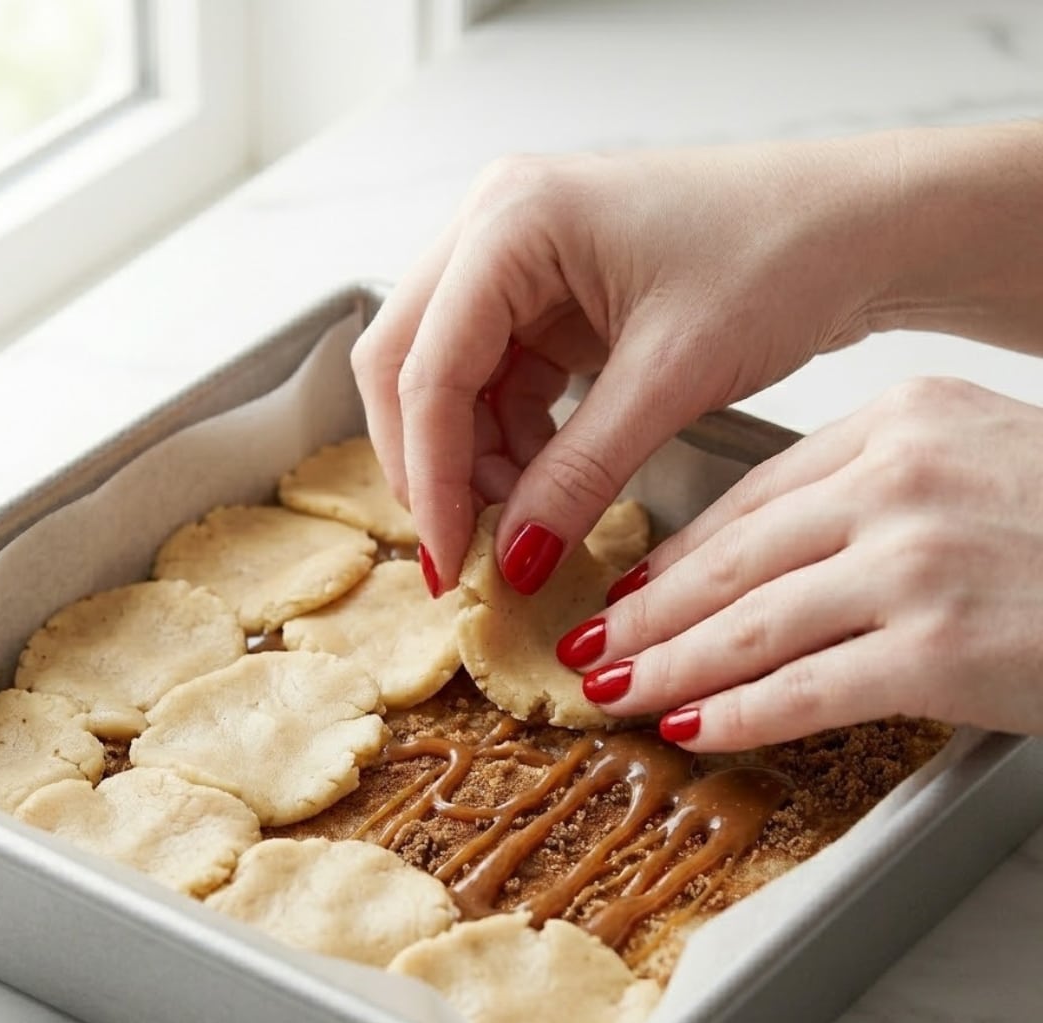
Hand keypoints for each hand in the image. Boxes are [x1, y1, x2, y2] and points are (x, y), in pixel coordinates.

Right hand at [352, 140, 894, 592]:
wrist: (854, 228)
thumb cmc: (781, 260)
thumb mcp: (671, 378)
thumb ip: (579, 472)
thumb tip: (514, 560)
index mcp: (511, 220)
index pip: (427, 368)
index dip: (431, 477)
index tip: (453, 564)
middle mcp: (492, 226)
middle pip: (406, 365)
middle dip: (432, 464)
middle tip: (467, 551)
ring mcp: (513, 259)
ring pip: (444, 379)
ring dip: (471, 458)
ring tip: (524, 522)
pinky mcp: (542, 294)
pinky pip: (494, 380)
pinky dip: (508, 440)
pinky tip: (544, 483)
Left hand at [557, 378, 1042, 749]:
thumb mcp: (974, 459)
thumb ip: (875, 488)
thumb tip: (770, 551)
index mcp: (899, 422)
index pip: (751, 498)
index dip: (677, 554)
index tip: (629, 588)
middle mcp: (899, 481)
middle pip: (733, 560)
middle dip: (648, 614)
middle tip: (589, 647)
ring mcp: (919, 564)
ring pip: (751, 625)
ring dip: (670, 667)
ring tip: (614, 692)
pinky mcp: (944, 647)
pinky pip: (807, 688)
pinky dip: (739, 714)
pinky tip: (690, 727)